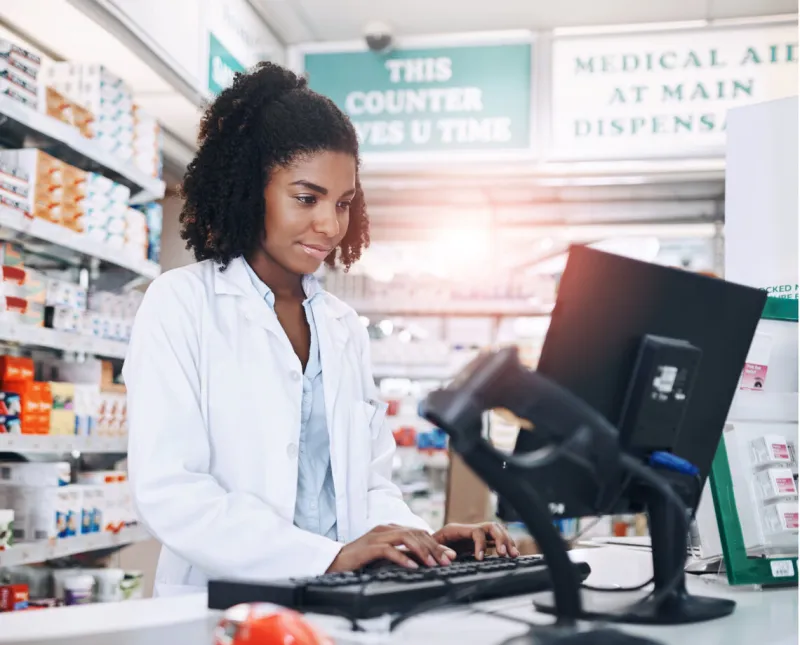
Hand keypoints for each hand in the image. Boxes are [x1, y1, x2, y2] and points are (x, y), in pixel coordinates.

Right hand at [326, 525, 456, 572]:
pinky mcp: (369, 547)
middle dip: (434, 547)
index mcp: (390, 529)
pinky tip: (413, 567)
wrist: (333, 563)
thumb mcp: (384, 556)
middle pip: (416, 533)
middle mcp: (385, 529)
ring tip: (433, 564)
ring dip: (422, 551)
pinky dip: (403, 558)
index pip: (418, 532)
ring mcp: (377, 537)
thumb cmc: (359, 561)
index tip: (448, 555)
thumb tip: (422, 560)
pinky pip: (389, 550)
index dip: (435, 543)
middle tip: (447, 561)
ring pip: (406, 538)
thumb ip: (401, 554)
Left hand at [433, 522, 518, 560]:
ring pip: (497, 531)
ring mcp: (475, 535)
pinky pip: (496, 540)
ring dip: (507, 541)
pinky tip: (511, 554)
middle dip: (501, 539)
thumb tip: (453, 556)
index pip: (476, 531)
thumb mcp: (429, 548)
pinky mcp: (479, 542)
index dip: (481, 544)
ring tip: (513, 555)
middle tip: (505, 554)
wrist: (425, 547)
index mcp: (456, 530)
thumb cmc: (426, 548)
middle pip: (491, 526)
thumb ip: (440, 550)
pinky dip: (505, 545)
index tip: (480, 559)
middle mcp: (468, 530)